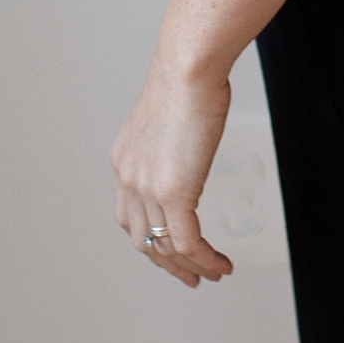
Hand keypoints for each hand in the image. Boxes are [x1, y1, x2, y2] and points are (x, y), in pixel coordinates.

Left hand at [111, 62, 234, 286]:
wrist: (188, 67)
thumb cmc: (186, 78)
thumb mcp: (167, 117)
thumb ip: (169, 143)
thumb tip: (187, 148)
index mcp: (123, 162)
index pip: (130, 217)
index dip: (149, 240)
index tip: (168, 250)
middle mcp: (128, 179)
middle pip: (144, 240)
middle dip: (168, 264)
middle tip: (189, 275)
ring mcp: (148, 189)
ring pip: (166, 247)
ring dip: (190, 267)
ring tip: (212, 273)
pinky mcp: (173, 193)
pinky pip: (188, 243)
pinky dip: (205, 259)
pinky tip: (220, 264)